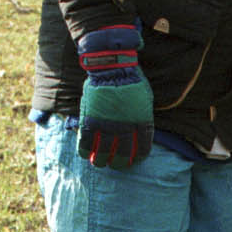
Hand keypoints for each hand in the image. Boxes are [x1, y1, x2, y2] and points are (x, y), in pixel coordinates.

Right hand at [77, 24, 154, 168]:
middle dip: (119, 163)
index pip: (143, 149)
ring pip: (102, 154)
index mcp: (142, 122)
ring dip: (101, 161)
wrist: (113, 67)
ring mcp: (107, 126)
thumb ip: (143, 116)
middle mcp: (126, 128)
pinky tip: (86, 154)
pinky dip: (85, 152)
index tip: (133, 160)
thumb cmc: (132, 80)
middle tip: (115, 164)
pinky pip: (86, 144)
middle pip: (122, 155)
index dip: (138, 158)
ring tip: (100, 162)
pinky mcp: (91, 121)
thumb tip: (140, 131)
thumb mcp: (146, 99)